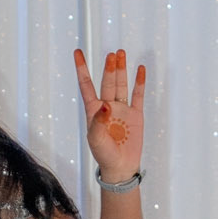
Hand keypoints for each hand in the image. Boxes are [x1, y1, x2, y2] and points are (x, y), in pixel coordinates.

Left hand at [74, 47, 145, 179]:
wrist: (120, 167)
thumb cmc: (104, 154)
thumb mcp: (96, 138)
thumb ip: (98, 121)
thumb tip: (106, 105)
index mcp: (93, 110)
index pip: (86, 85)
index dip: (82, 68)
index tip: (77, 52)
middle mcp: (107, 106)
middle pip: (107, 82)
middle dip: (109, 68)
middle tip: (112, 54)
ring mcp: (122, 109)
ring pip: (121, 85)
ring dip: (121, 70)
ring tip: (120, 54)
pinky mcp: (135, 115)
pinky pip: (137, 95)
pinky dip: (139, 82)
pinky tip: (140, 69)